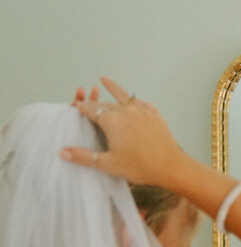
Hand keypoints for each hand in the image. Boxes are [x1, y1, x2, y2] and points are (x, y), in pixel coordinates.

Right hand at [61, 76, 187, 189]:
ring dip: (113, 88)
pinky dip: (134, 100)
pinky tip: (133, 100)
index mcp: (111, 120)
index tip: (75, 106)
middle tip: (86, 99)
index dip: (81, 108)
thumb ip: (84, 156)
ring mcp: (142, 111)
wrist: (171, 167)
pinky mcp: (155, 115)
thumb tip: (62, 152)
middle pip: (105, 104)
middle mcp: (126, 110)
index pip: (91, 110)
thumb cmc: (140, 167)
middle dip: (95, 102)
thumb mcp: (108, 164)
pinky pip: (142, 103)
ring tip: (103, 79)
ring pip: (123, 97)